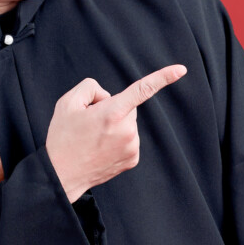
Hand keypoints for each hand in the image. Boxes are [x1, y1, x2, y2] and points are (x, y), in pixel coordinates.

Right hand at [46, 64, 185, 202]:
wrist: (61, 175)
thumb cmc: (63, 137)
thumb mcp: (67, 102)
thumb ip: (91, 87)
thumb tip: (109, 97)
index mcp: (112, 113)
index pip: (142, 89)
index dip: (163, 77)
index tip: (181, 69)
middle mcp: (127, 130)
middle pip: (128, 107)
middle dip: (113, 109)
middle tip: (91, 123)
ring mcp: (132, 147)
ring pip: (129, 124)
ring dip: (115, 125)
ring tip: (94, 138)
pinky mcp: (133, 159)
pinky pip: (129, 139)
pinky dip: (118, 139)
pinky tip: (102, 148)